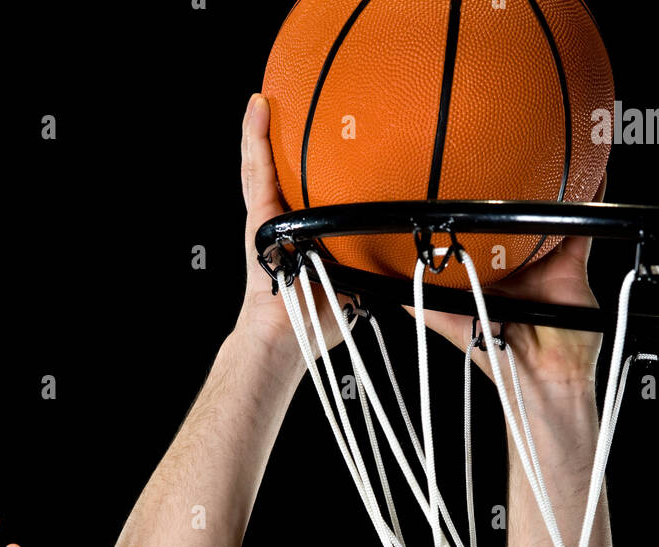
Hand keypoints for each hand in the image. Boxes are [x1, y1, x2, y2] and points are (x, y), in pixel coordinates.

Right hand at [236, 94, 353, 360]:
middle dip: (280, 140)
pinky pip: (257, 172)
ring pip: (261, 167)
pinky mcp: (260, 219)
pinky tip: (257, 109)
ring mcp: (267, 219)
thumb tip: (404, 251)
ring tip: (263, 98)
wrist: (290, 335)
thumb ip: (369, 261)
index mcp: (301, 234)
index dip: (310, 167)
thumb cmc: (318, 316)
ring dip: (260, 131)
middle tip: (286, 103)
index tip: (324, 140)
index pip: (304, 192)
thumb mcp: (353, 280)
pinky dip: (254, 140)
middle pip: (279, 173)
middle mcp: (282, 223)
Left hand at [408, 174, 607, 389]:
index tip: (453, 185)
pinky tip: (587, 176)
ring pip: (541, 217)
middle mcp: (513, 267)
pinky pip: (581, 226)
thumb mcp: (453, 326)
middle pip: (508, 221)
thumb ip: (422, 307)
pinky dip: (586, 202)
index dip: (464, 214)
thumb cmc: (497, 357)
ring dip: (542, 191)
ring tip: (537, 156)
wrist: (544, 377)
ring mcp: (542, 262)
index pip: (473, 237)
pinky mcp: (571, 263)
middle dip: (504, 194)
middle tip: (497, 162)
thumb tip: (388, 288)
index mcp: (485, 277)